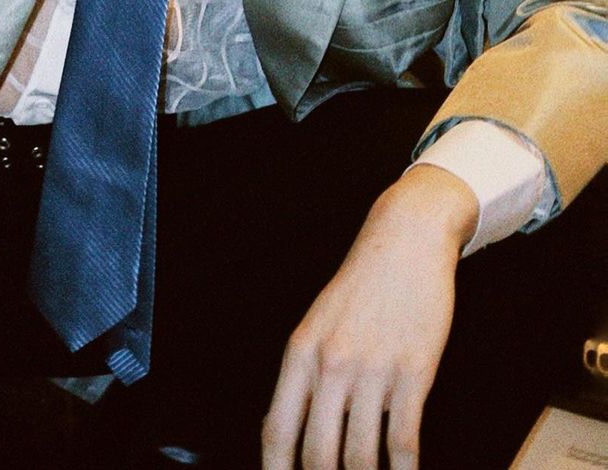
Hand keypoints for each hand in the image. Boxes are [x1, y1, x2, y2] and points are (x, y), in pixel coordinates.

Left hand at [261, 166, 476, 469]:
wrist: (404, 242)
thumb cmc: (360, 288)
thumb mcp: (317, 324)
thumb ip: (304, 376)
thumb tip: (283, 432)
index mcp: (300, 353)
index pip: (277, 431)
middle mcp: (331, 364)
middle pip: (318, 454)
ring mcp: (373, 370)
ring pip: (361, 456)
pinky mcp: (414, 372)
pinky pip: (404, 440)